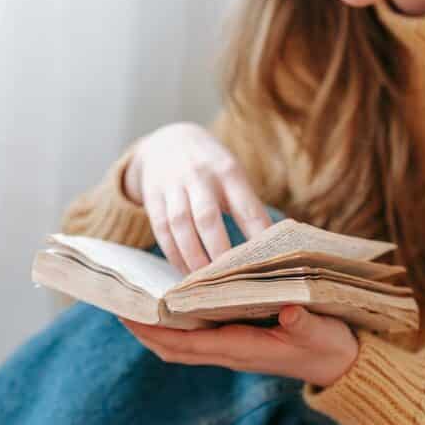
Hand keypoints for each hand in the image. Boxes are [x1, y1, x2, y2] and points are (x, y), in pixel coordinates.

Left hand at [120, 305, 358, 387]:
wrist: (342, 365)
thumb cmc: (329, 344)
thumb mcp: (320, 331)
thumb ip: (302, 322)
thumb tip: (287, 311)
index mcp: (243, 348)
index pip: (188, 343)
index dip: (156, 331)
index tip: (130, 314)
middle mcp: (230, 352)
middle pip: (174, 347)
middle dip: (144, 330)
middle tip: (117, 304)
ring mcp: (232, 350)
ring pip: (182, 345)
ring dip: (156, 330)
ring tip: (133, 303)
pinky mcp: (238, 343)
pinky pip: (196, 339)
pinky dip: (176, 326)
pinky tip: (169, 305)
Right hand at [124, 122, 271, 272]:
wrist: (168, 141)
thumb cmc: (211, 167)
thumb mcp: (232, 174)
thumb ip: (247, 205)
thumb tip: (271, 247)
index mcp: (228, 171)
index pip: (245, 207)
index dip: (256, 234)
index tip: (266, 261)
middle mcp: (200, 176)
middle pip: (208, 218)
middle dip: (219, 251)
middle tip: (230, 280)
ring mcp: (173, 186)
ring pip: (181, 225)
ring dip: (193, 257)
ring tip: (205, 282)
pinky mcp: (153, 197)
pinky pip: (161, 230)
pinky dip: (174, 254)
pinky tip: (184, 272)